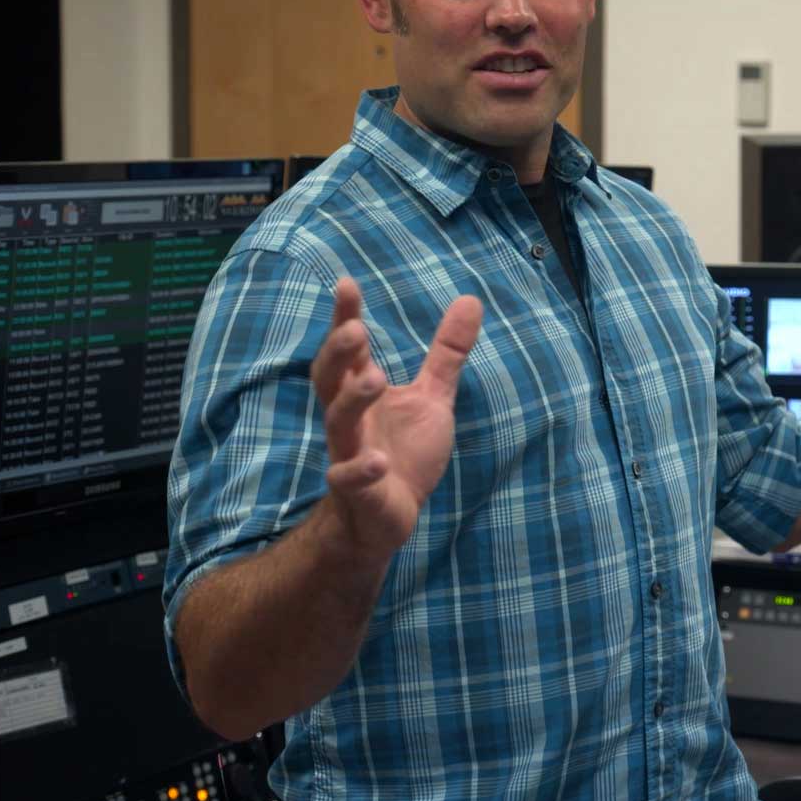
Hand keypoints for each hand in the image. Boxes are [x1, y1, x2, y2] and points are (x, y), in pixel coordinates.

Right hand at [311, 277, 481, 556]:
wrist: (387, 517)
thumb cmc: (404, 452)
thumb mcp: (432, 397)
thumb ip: (447, 353)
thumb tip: (470, 299)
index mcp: (363, 391)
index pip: (350, 351)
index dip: (345, 318)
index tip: (347, 284)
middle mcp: (350, 418)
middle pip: (330, 379)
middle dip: (339, 353)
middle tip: (356, 329)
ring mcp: (349, 452)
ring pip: (337, 423)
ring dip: (352, 400)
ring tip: (374, 378)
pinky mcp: (358, 490)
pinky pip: (349, 479)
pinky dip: (360, 470)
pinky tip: (378, 461)